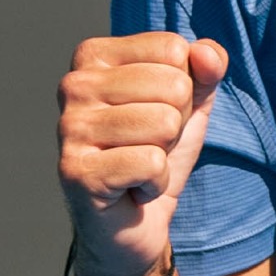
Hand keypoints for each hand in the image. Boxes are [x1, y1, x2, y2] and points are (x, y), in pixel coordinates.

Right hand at [59, 31, 227, 275]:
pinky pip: (151, 163)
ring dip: (164, 156)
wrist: (135, 226)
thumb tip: (205, 53)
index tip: (155, 117)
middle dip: (176, 125)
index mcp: (93, 57)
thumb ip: (205, 69)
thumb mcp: (190, 106)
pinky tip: (133, 190)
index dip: (183, 90)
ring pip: (164, 123)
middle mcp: (74, 85)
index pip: (172, 49)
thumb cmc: (156, 156)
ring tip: (139, 167)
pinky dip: (155, 184)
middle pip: (173, 86)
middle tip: (148, 147)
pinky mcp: (76, 171)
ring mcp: (70, 128)